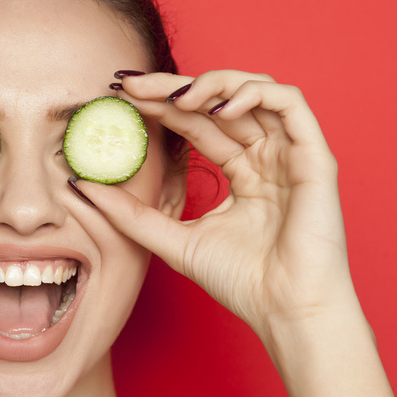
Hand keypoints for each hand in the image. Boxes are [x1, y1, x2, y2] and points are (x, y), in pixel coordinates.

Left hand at [77, 70, 356, 346]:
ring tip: (173, 99)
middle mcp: (264, 157)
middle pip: (218, 103)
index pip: (195, 124)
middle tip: (130, 85)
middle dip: (172, 88)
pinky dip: (254, 94)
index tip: (120, 97)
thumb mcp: (172, 239)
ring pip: (254, 91)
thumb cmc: (241, 281)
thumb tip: (81, 185)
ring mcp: (289, 154)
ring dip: (212, 85)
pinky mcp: (315, 156)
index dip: (159, 106)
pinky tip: (219, 108)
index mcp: (240, 172)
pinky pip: (290, 103)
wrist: (284, 311)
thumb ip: (131, 213)